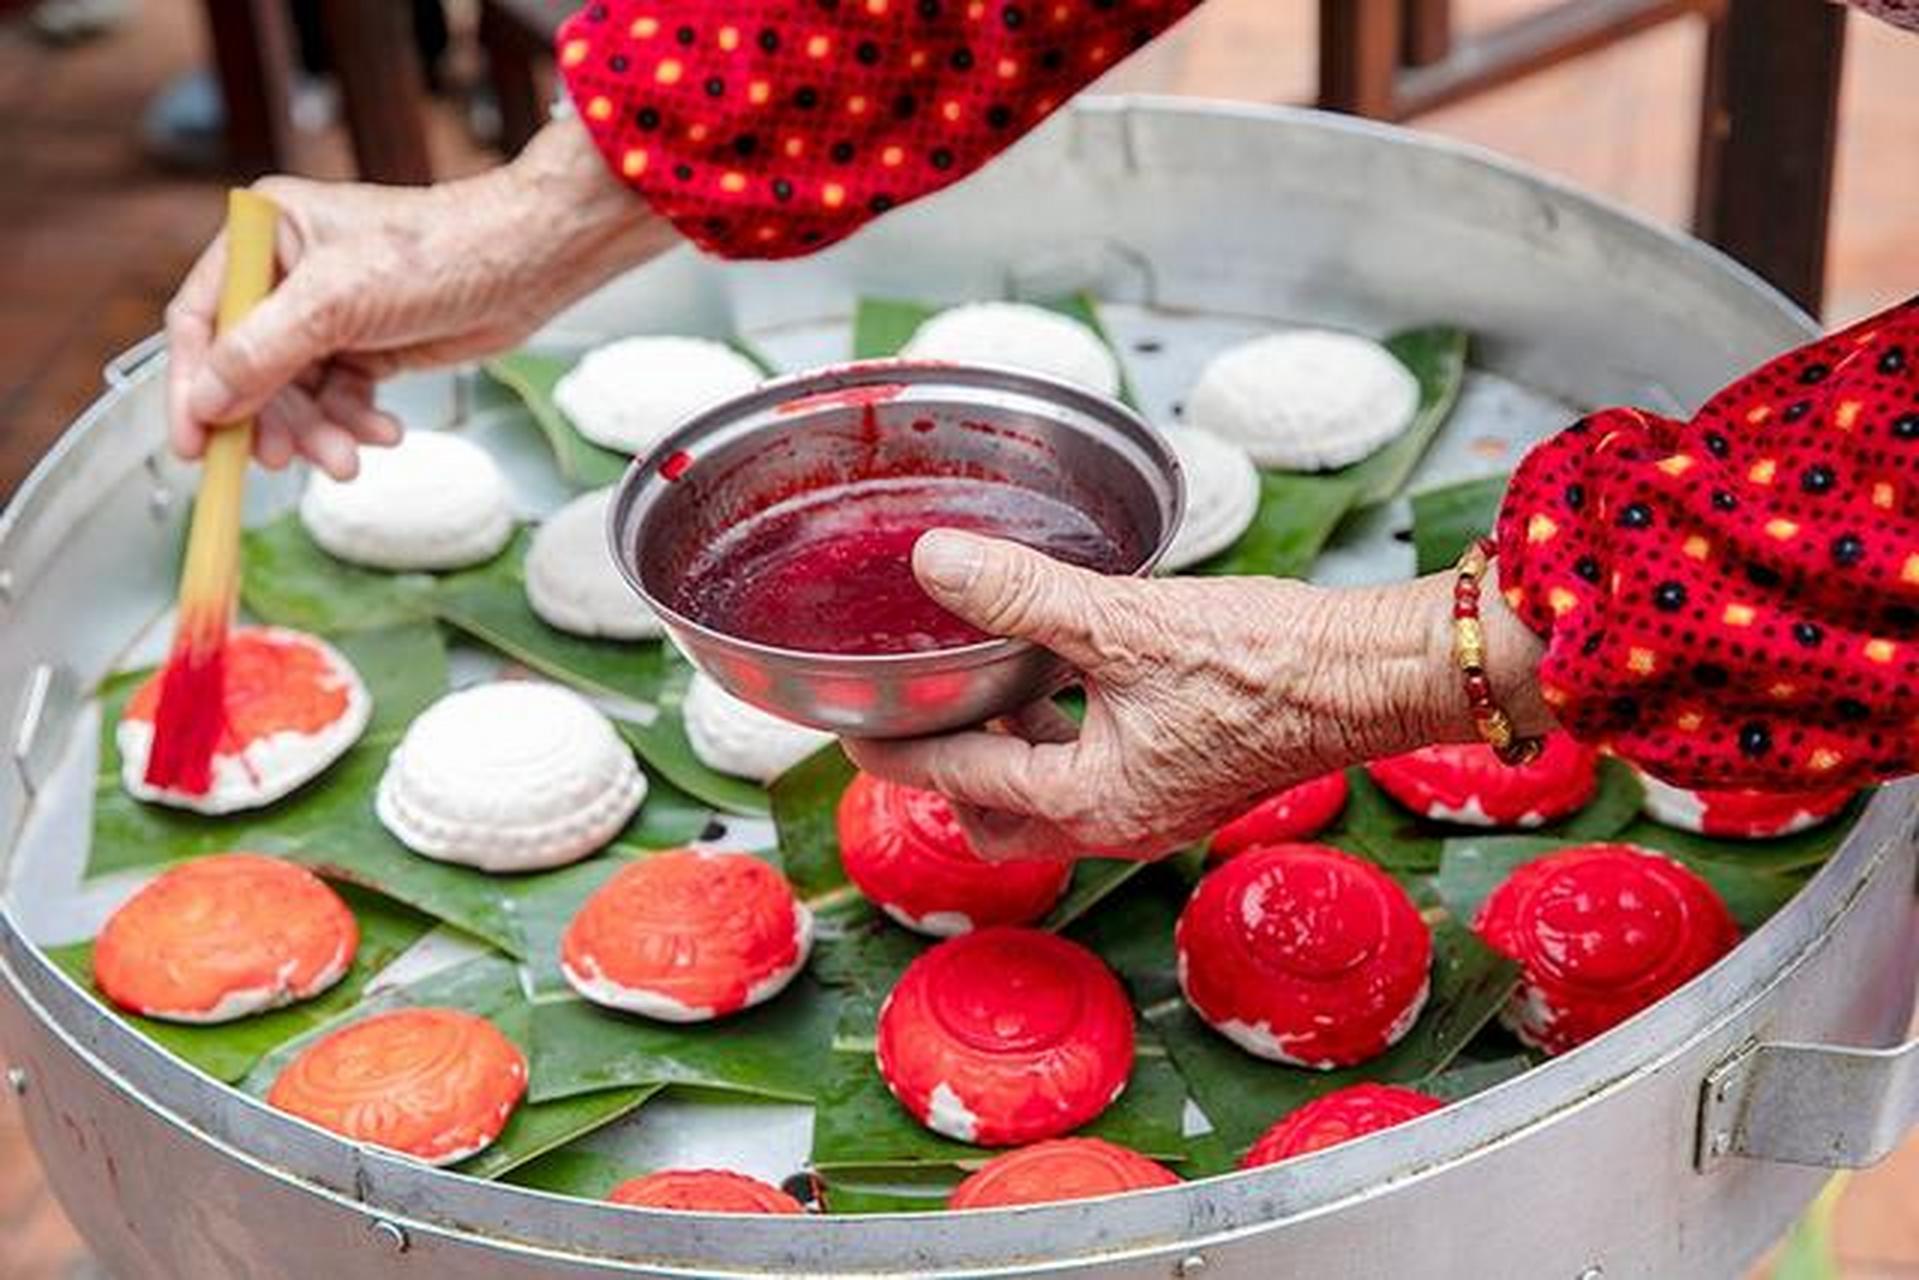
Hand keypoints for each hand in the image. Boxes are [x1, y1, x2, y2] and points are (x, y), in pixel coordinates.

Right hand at [164, 118, 674, 478]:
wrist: (529, 262)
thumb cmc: (438, 254)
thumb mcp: (335, 303)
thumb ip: (261, 354)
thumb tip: (205, 403)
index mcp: (263, 235)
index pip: (200, 320)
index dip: (191, 386)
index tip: (193, 447)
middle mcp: (289, 271)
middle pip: (248, 368)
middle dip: (272, 420)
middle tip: (285, 463)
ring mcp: (330, 312)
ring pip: (298, 393)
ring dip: (319, 433)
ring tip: (347, 461)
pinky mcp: (370, 345)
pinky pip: (341, 399)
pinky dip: (356, 424)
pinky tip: (384, 434)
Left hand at [845, 531, 1549, 860]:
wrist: (1376, 675)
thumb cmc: (1271, 660)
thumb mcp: (1127, 621)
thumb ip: (1024, 594)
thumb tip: (937, 563)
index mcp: (1090, 801)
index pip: (958, 783)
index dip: (894, 752)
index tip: (851, 729)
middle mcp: (1118, 824)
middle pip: (994, 821)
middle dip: (945, 776)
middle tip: (912, 714)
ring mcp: (1156, 811)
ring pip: (1046, 805)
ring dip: (1004, 757)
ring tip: (982, 686)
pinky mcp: (1186, 786)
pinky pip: (1094, 783)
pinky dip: (1056, 745)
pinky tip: (1063, 681)